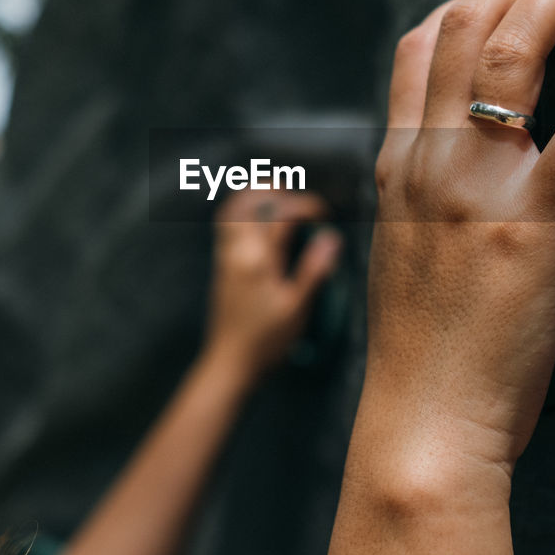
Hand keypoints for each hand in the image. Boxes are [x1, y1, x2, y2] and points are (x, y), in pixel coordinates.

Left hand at [204, 190, 342, 380]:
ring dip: (259, 196)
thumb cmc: (266, 340)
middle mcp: (237, 249)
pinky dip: (245, 209)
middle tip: (303, 207)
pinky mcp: (221, 262)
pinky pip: (228, 221)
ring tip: (284, 204)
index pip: (282, 213)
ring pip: (235, 205)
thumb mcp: (297, 308)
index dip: (307, 206)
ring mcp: (226, 254)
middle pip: (252, 198)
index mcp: (257, 258)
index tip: (325, 216)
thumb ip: (314, 270)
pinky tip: (264, 222)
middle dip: (281, 192)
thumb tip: (332, 238)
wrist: (229, 363)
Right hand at [366, 0, 554, 481]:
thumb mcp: (403, 246)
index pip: (421, 43)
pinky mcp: (533, 224)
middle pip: (466, 23)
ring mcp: (477, 186)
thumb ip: (423, 192)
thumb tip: (461, 160)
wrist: (423, 418)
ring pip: (514, 52)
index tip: (515, 0)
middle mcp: (430, 158)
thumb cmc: (422, 347)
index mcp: (400, 163)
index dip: (472, 0)